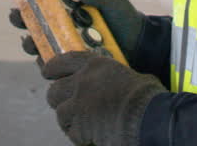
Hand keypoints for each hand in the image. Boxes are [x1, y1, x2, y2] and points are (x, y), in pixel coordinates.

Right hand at [8, 0, 145, 59]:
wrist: (142, 45)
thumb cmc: (126, 20)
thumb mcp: (111, 2)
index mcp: (70, 10)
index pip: (43, 4)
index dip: (27, 0)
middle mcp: (65, 29)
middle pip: (35, 25)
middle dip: (22, 21)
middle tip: (18, 17)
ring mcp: (68, 48)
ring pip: (40, 46)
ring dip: (30, 43)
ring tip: (30, 40)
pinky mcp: (74, 67)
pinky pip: (54, 68)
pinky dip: (45, 64)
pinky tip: (42, 60)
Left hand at [43, 51, 165, 145]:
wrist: (149, 116)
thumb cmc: (146, 96)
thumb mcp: (126, 75)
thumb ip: (109, 76)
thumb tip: (109, 82)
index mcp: (95, 64)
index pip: (62, 61)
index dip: (51, 68)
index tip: (47, 72)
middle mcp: (83, 80)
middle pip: (55, 90)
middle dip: (58, 99)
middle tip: (68, 105)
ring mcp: (79, 103)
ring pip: (60, 112)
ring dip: (69, 119)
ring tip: (82, 123)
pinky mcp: (80, 124)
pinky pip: (71, 131)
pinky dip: (78, 135)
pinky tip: (90, 135)